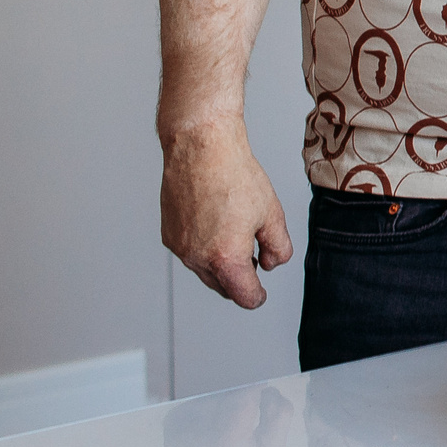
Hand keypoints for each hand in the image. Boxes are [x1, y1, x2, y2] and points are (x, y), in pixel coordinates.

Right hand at [161, 119, 291, 307]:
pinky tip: (215, 223)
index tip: (260, 293)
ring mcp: (180, 248)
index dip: (257, 296)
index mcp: (226, 257)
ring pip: (204, 271)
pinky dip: (204, 249)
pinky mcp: (169, 235)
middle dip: (239, 279)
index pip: (244, 296)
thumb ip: (277, 247)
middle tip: (254, 256)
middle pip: (223, 288)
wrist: (202, 150)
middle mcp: (198, 258)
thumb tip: (270, 263)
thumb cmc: (235, 176)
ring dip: (220, 264)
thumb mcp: (272, 214)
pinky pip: (190, 254)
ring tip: (235, 232)